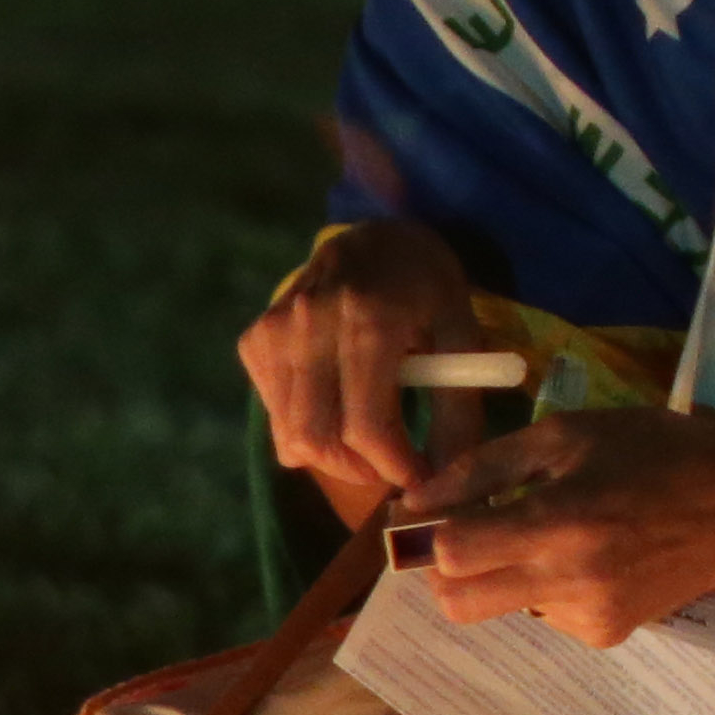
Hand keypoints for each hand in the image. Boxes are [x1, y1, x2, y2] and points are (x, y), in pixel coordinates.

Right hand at [235, 221, 482, 518]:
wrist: (374, 233)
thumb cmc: (424, 285)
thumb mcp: (459, 334)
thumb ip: (457, 407)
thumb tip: (447, 479)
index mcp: (367, 319)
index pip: (366, 426)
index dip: (395, 468)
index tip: (420, 481)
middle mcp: (309, 324)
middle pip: (316, 440)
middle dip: (359, 471)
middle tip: (391, 467)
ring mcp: (274, 331)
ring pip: (289, 436)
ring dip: (331, 456)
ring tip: (367, 438)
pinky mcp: (255, 340)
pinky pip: (274, 416)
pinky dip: (305, 429)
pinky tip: (335, 402)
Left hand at [405, 409, 714, 649]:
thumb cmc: (653, 453)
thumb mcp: (566, 434)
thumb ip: (483, 468)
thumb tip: (414, 504)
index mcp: (558, 521)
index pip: (451, 553)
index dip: (429, 533)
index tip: (435, 513)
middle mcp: (569, 580)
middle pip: (457, 604)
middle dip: (445, 572)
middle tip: (467, 535)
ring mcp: (588, 616)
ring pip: (499, 608)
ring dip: (502, 575)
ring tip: (553, 533)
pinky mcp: (605, 636)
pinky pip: (542, 615)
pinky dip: (545, 587)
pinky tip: (588, 556)